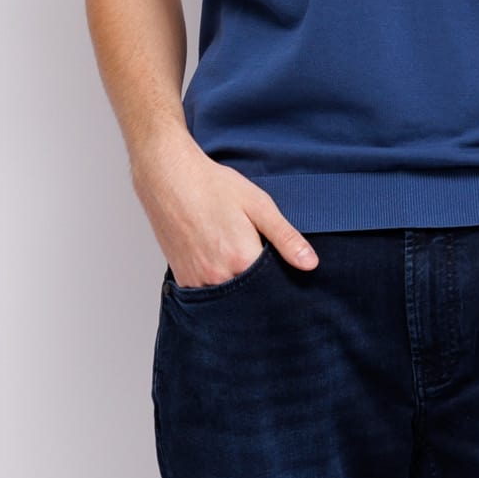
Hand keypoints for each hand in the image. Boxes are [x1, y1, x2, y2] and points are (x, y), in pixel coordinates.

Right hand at [132, 129, 318, 287]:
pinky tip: (220, 266)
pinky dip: (218, 287)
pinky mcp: (183, 279)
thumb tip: (310, 263)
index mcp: (242, 258)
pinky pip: (207, 296)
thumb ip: (285, 237)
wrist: (168, 177)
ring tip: (237, 261)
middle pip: (251, 297)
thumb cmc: (212, 186)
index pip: (273, 287)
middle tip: (259, 261)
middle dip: (260, 289)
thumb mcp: (258, 205)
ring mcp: (197, 281)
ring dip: (238, 289)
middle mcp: (218, 276)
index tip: (284, 273)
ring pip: (228, 300)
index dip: (281, 281)